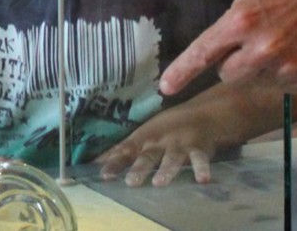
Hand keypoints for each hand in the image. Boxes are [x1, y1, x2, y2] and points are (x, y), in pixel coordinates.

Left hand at [94, 105, 216, 186]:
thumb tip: (94, 163)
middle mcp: (160, 141)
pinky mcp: (199, 149)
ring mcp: (179, 145)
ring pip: (172, 158)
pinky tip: (202, 179)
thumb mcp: (143, 135)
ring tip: (159, 182)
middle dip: (139, 168)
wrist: (200, 114)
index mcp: (144, 137)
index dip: (115, 162)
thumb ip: (122, 151)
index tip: (104, 175)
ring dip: (166, 170)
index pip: (126, 150)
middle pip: (148, 156)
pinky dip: (201, 169)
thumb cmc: (165, 128)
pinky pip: (200, 159)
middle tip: (131, 182)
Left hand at [159, 0, 296, 95]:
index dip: (182, 72)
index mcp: (241, 21)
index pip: (203, 52)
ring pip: (256, 82)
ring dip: (262, 68)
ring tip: (284, 39)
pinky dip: (285, 74)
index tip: (165, 87)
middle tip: (252, 42)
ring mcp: (287, 66)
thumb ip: (232, 28)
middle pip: (227, 76)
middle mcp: (262, 47)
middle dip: (233, 63)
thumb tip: (217, 57)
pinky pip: (282, 87)